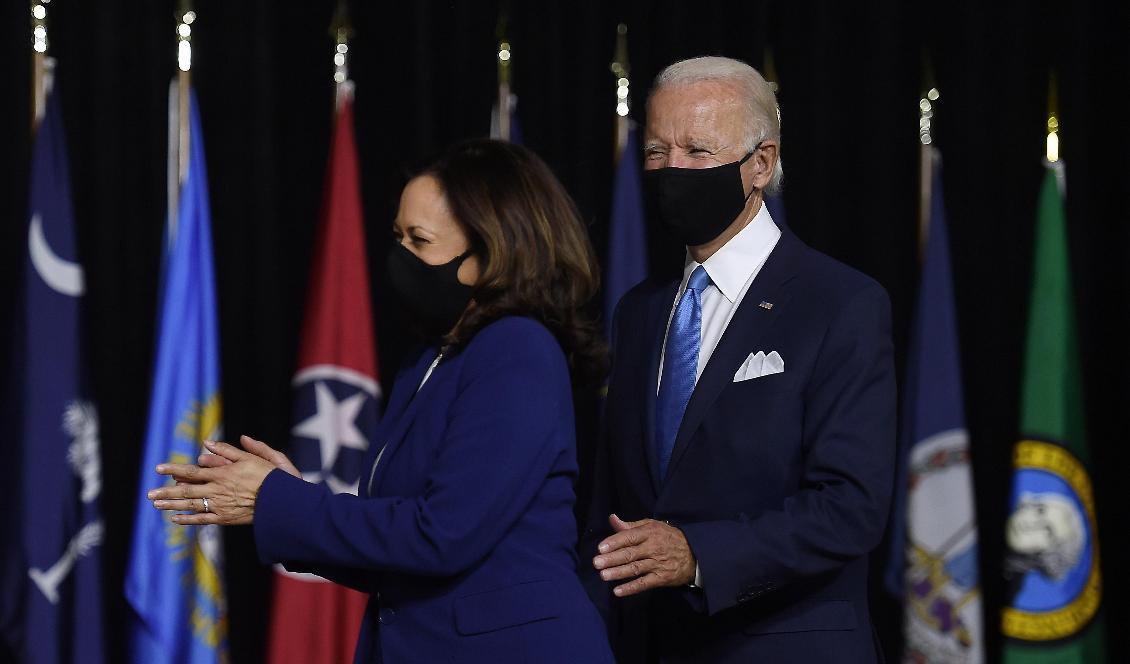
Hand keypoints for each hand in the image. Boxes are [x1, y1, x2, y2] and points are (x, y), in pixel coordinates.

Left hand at [148, 437, 289, 524]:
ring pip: (190, 505)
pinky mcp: (225, 518)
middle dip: (166, 491)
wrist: (281, 501)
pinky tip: (175, 518)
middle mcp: (217, 490)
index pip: (192, 470)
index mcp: (222, 473)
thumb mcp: (252, 457)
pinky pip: (202, 519)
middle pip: (186, 490)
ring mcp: (219, 505)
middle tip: (149, 494)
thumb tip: (207, 443)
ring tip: (156, 504)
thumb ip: (228, 450)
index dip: (174, 469)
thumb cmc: (270, 476)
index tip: (157, 468)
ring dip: (171, 504)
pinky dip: (188, 519)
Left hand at [592, 514, 696, 596]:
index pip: (629, 537)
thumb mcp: (652, 526)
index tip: (600, 548)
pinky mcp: (662, 578)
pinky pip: (644, 584)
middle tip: (596, 563)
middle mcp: (653, 548)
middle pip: (630, 554)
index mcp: (650, 533)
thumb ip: (630, 526)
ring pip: (635, 569)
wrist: (694, 554)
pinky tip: (618, 591)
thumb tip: (612, 519)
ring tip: (603, 575)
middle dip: (612, 559)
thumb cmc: (668, 538)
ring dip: (618, 573)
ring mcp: (658, 564)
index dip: (614, 542)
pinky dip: (631, 588)